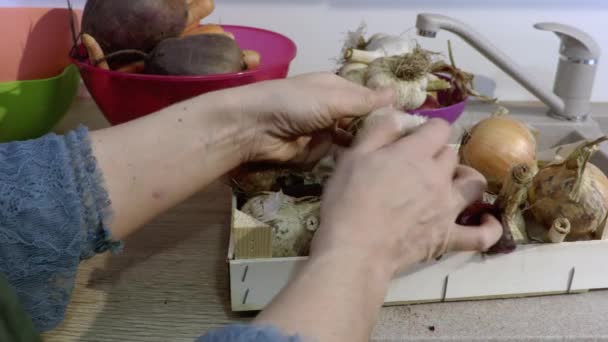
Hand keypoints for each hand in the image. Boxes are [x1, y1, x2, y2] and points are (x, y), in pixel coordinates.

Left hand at [229, 72, 393, 163]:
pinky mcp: (314, 153)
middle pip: (362, 122)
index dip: (385, 110)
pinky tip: (357, 164)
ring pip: (351, 142)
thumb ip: (364, 100)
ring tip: (381, 157)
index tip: (407, 124)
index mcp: (337, 88)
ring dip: (359, 147)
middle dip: (373, 132)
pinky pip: (335, 157)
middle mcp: (332, 109)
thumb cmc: (293, 103)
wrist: (253, 129)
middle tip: (397, 146)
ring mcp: (323, 132)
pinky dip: (340, 159)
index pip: (369, 99)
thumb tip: (396, 92)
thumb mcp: (332, 98)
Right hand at [312, 110, 502, 277]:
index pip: (438, 128)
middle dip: (437, 154)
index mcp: (415, 154)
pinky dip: (490, 227)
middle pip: (451, 154)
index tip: (412, 136)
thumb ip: (379, 130)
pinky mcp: (448, 237)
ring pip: (474, 183)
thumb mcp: (353, 156)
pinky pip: (481, 234)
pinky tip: (488, 220)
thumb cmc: (347, 200)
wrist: (354, 248)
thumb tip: (398, 114)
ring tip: (451, 182)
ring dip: (465, 177)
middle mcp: (438, 176)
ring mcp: (448, 208)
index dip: (427, 128)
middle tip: (416, 164)